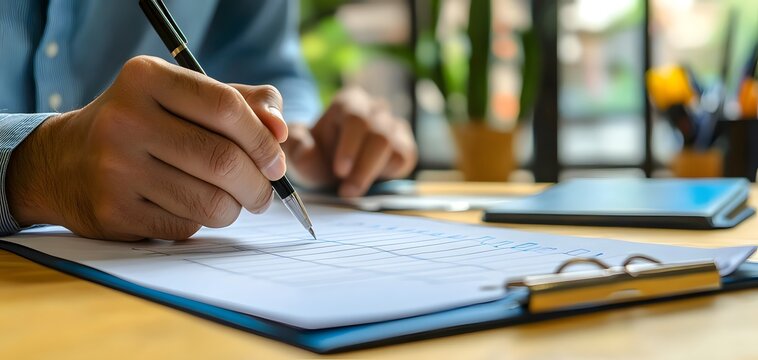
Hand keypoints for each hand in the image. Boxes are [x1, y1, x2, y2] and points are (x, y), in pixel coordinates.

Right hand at [7, 56, 287, 240]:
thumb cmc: (145, 124)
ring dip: (234, 208)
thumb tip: (281, 132)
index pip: (226, 108)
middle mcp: (125, 119)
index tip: (277, 162)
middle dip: (258, 185)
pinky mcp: (113, 211)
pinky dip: (201, 222)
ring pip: (210, 202)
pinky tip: (189, 208)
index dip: (263, 140)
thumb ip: (243, 103)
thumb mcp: (185, 97)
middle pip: (223, 161)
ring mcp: (115, 168)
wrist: (64, 161)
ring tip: (232, 201)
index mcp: (147, 78)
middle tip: (265, 193)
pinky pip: (186, 225)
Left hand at [282, 87, 416, 196]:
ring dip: (371, 173)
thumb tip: (305, 148)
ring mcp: (394, 126)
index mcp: (349, 102)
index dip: (349, 146)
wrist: (332, 166)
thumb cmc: (316, 154)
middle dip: (362, 166)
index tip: (339, 171)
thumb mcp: (299, 152)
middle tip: (346, 191)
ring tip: (350, 190)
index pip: (356, 118)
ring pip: (393, 147)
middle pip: (379, 134)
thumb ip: (297, 147)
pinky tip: (367, 181)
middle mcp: (375, 109)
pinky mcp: (405, 146)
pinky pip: (403, 159)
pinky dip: (385, 175)